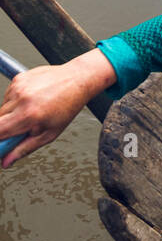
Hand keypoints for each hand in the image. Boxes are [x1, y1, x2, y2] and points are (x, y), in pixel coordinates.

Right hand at [0, 50, 116, 167]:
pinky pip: (8, 95)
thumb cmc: (67, 107)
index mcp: (28, 115)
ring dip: (11, 114)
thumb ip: (24, 149)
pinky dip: (16, 101)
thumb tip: (7, 161)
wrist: (76, 79)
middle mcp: (21, 99)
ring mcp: (18, 87)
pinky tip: (31, 100)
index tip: (3, 144)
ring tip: (31, 111)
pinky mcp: (18, 78)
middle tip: (23, 128)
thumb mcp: (49, 134)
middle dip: (5, 127)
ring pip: (2, 108)